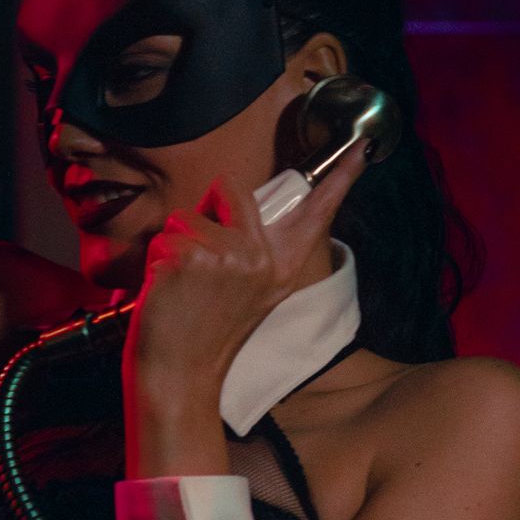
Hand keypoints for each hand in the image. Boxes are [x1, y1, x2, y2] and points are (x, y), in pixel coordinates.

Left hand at [123, 150, 365, 423]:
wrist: (179, 374)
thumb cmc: (204, 331)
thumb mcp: (248, 292)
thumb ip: (253, 251)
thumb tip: (238, 205)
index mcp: (283, 266)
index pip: (318, 213)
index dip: (341, 176)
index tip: (363, 145)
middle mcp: (264, 258)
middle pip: (232, 187)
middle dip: (205, 208)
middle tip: (199, 260)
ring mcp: (230, 255)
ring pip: (186, 215)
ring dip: (174, 244)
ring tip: (182, 284)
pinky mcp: (194, 257)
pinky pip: (164, 235)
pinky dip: (156, 258)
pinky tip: (168, 291)